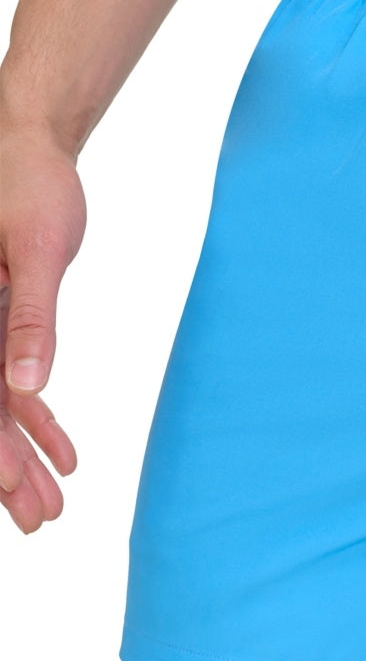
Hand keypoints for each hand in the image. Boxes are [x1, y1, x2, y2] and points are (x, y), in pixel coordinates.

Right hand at [0, 123, 83, 531]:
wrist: (24, 139)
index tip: (9, 489)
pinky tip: (65, 455)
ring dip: (23, 455)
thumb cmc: (28, 180)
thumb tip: (26, 387)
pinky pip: (10, 380)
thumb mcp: (35, 248)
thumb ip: (29, 317)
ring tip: (53, 507)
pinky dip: (37, 418)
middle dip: (5, 470)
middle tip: (39, 521)